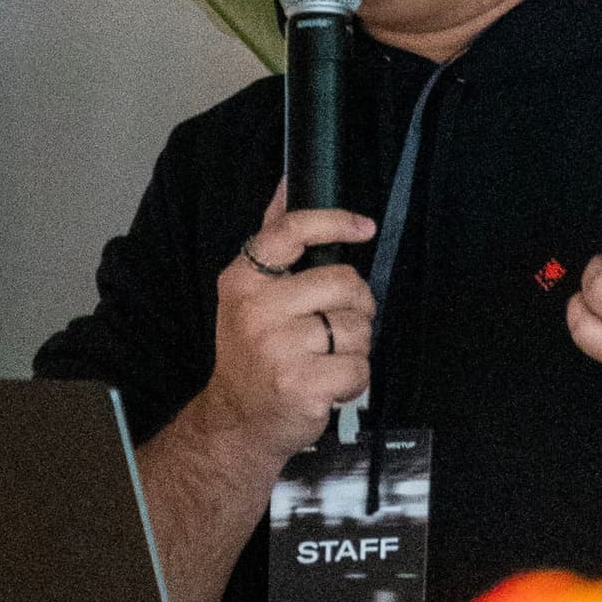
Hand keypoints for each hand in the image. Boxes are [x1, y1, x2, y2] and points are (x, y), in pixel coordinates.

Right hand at [199, 182, 375, 465]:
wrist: (238, 421)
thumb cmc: (253, 351)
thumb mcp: (251, 292)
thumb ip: (274, 238)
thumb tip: (288, 181)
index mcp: (243, 281)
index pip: (291, 232)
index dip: (335, 221)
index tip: (364, 227)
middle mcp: (256, 310)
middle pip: (343, 282)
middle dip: (355, 305)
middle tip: (336, 325)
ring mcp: (277, 348)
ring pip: (356, 327)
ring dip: (355, 345)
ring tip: (327, 358)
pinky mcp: (301, 384)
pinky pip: (359, 367)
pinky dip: (356, 378)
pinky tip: (330, 383)